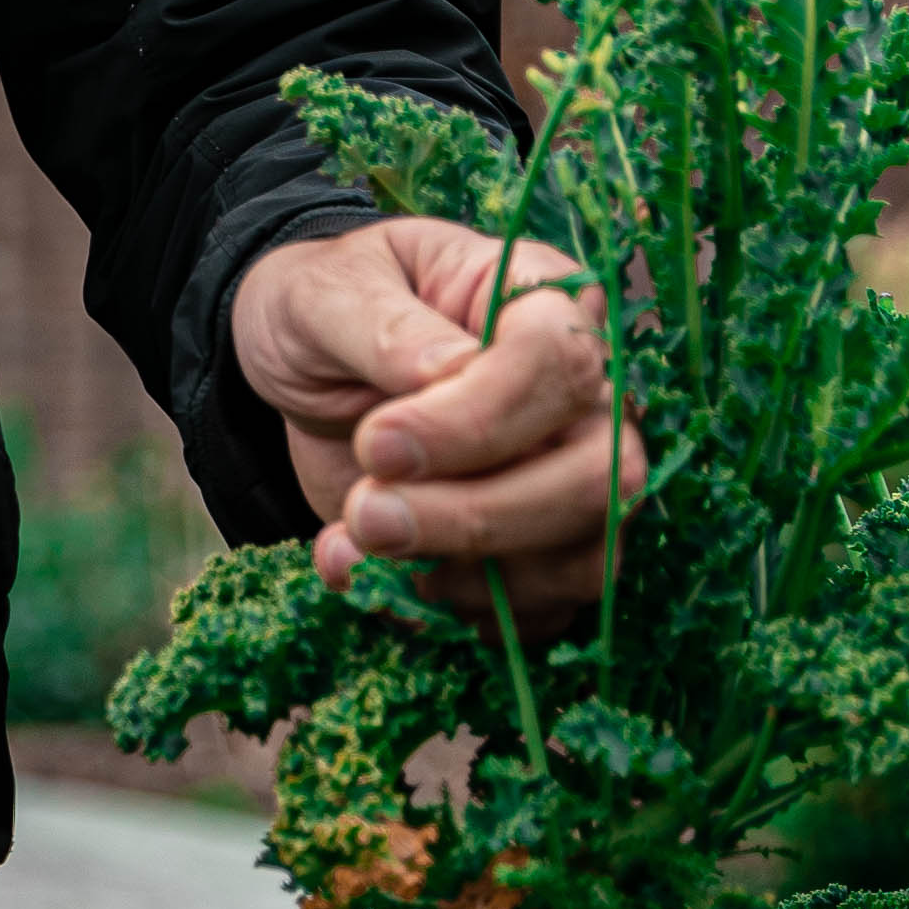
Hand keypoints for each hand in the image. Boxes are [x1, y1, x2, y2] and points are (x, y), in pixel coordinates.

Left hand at [227, 217, 633, 632]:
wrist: (306, 367)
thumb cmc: (325, 307)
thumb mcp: (323, 293)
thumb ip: (382, 327)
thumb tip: (444, 373)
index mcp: (542, 302)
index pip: (561, 366)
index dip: (477, 420)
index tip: (376, 442)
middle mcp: (582, 398)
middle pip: (601, 478)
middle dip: (479, 516)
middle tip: (366, 515)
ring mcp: (568, 480)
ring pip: (583, 561)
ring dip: (465, 579)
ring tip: (352, 546)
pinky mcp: (533, 552)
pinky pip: (535, 614)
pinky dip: (448, 616)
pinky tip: (363, 579)